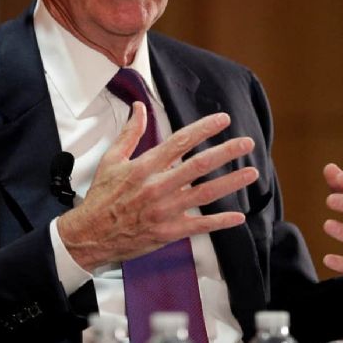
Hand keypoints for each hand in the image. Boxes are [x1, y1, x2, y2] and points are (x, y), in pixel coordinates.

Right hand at [56, 103, 258, 271]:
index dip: (204, 129)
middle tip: (247, 143)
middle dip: (226, 152)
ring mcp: (165, 210)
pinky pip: (200, 226)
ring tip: (252, 172)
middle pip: (200, 165)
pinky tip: (238, 216)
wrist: (91, 235)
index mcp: (144, 167)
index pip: (180, 142)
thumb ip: (130, 133)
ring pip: (205, 194)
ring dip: (231, 182)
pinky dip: (220, 221)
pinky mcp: (169, 232)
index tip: (223, 120)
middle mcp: (158, 187)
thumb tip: (139, 106)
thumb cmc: (101, 197)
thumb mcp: (111, 160)